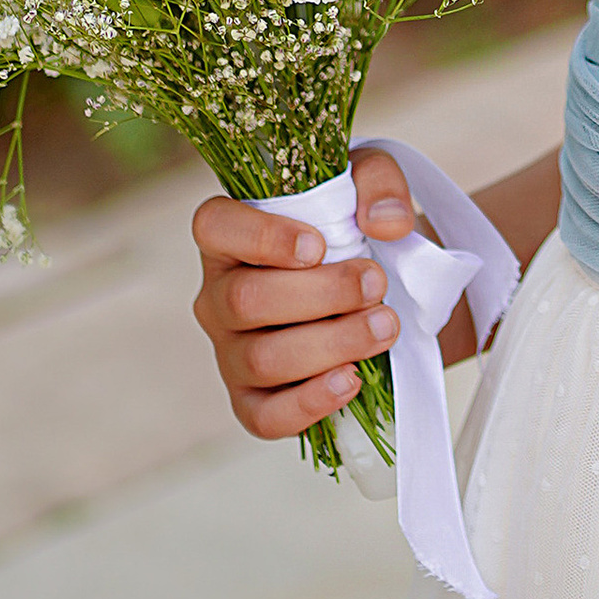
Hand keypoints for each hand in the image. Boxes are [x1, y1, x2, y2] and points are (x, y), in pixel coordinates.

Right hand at [189, 152, 427, 440]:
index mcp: (230, 237)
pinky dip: (310, 402)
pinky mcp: (253, 401)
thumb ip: (378, 182)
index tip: (319, 246)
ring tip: (385, 326)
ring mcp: (231, 353)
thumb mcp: (368, 183)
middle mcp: (219, 296)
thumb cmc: (356, 230)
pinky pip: (265, 416)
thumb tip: (385, 221)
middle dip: (322, 295)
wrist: (380, 290)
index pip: (213, 226)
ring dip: (333, 344)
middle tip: (377, 285)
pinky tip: (352, 380)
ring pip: (262, 359)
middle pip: (245, 300)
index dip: (261, 237)